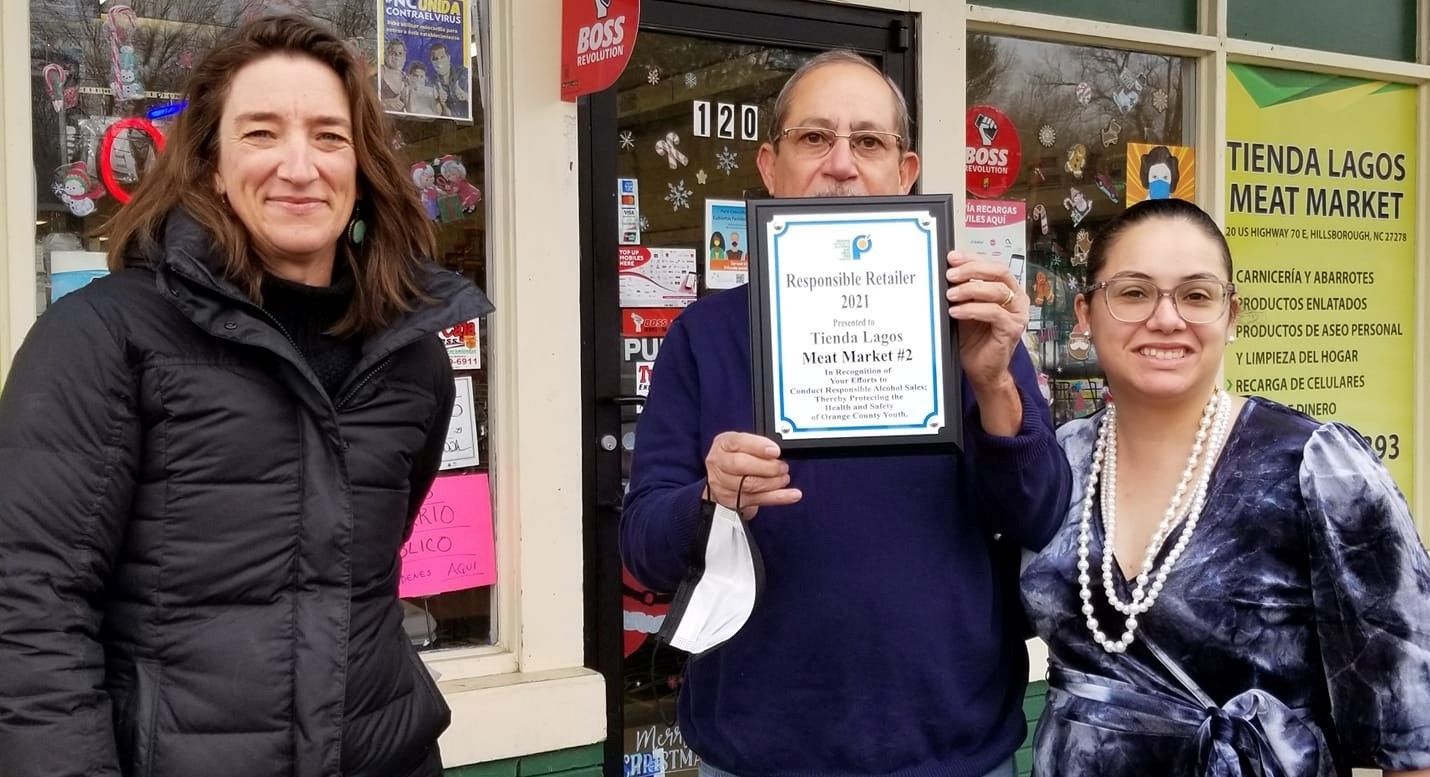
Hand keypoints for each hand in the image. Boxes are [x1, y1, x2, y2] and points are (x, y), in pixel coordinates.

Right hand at [704, 432, 801, 518]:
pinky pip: (758, 499)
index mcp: (723, 444)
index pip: (738, 442)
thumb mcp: (744, 445)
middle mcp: (719, 463)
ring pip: (749, 484)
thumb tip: (777, 451)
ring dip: (773, 482)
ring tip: (784, 478)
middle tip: (782, 467)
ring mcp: (723, 484)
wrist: (723, 481)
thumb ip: (758, 445)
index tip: (775, 451)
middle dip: (767, 467)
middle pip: (741, 465)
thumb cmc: (737, 458)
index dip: (758, 446)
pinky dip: (778, 497)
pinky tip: (792, 495)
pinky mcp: (733, 501)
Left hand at [944, 250, 1027, 391]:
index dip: (973, 258)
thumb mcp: (965, 308)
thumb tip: (947, 270)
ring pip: (996, 291)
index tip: (952, 258)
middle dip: (972, 270)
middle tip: (950, 275)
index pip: (992, 265)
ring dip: (970, 289)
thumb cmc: (974, 339)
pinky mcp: (1013, 329)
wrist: (982, 369)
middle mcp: (1016, 299)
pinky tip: (956, 311)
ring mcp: (1017, 314)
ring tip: (950, 295)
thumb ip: (962, 290)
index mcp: (1008, 289)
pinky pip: (993, 313)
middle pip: (999, 272)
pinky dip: (972, 309)